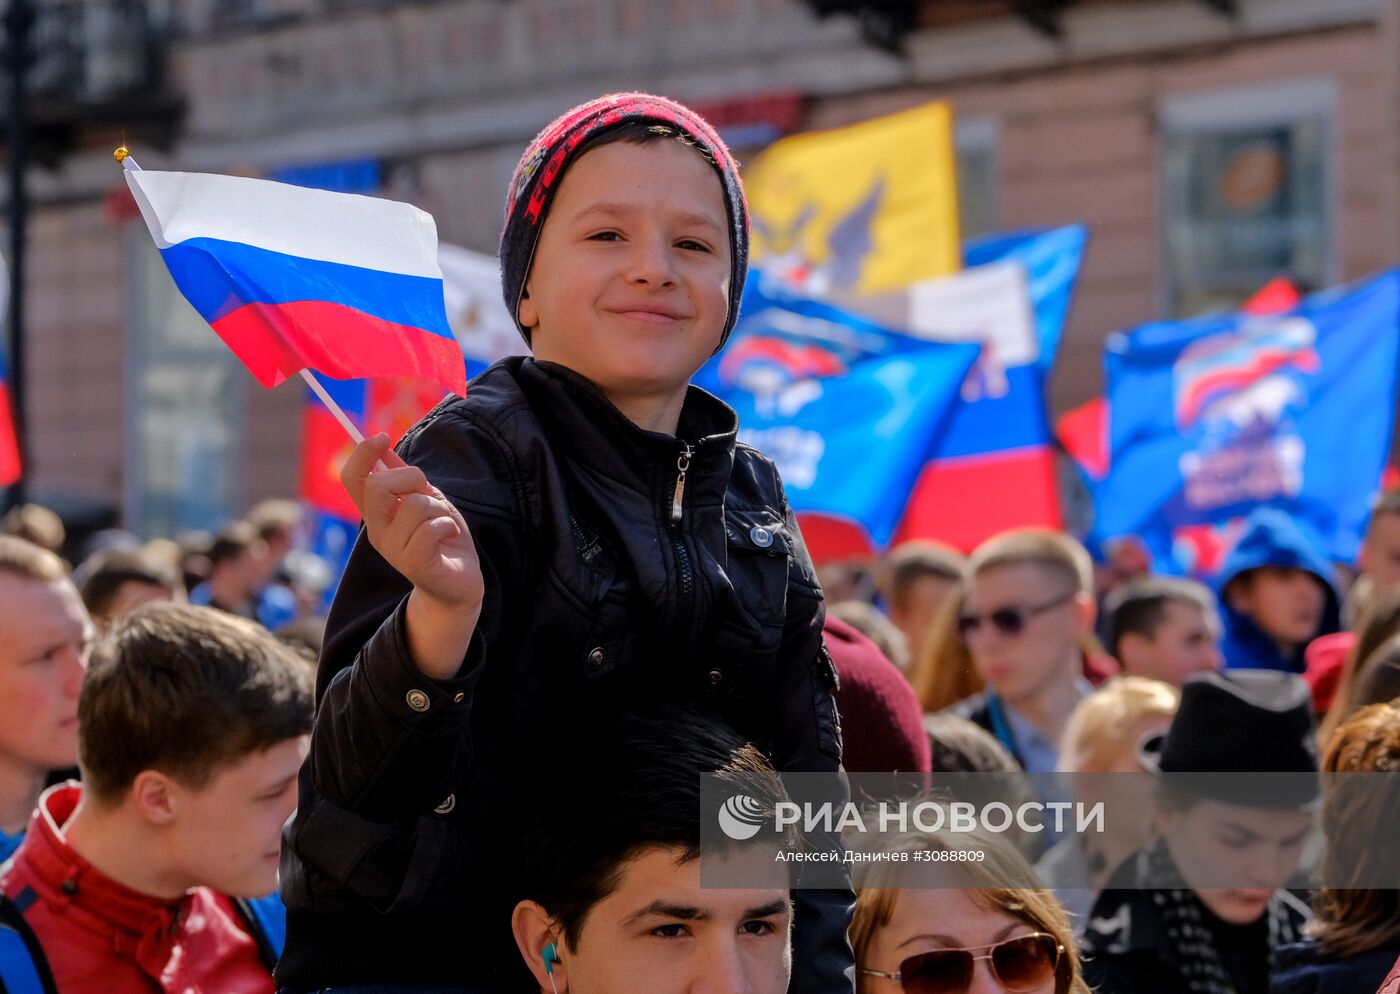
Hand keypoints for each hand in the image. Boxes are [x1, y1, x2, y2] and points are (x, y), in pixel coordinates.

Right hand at [341, 434, 483, 678]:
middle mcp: (378, 531)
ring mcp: (394, 550)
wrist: (459, 583)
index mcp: (377, 514)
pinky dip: (448, 526)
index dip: (363, 453)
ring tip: (443, 524)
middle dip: (410, 477)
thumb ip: (405, 479)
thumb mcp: (425, 500)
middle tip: (427, 491)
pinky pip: (431, 528)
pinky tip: (449, 537)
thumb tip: (384, 449)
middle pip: (377, 486)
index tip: (382, 437)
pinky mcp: (415, 564)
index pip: (354, 479)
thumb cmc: (442, 538)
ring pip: (414, 505)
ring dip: (439, 508)